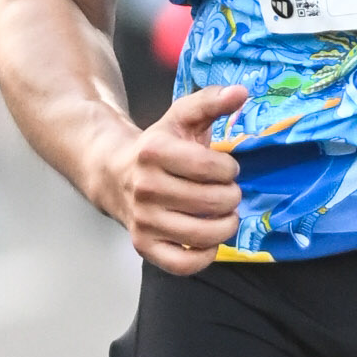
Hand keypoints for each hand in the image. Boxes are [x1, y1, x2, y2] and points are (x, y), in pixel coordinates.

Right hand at [117, 85, 247, 271]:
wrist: (114, 174)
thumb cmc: (157, 146)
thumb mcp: (181, 118)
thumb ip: (211, 101)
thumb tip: (242, 92)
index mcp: (153, 152)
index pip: (211, 168)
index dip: (229, 170)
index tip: (226, 168)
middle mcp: (145, 188)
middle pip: (210, 202)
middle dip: (231, 197)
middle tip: (229, 192)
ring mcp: (143, 220)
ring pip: (201, 235)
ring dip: (226, 226)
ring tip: (227, 216)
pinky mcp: (143, 246)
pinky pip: (182, 264)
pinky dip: (204, 257)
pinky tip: (210, 241)